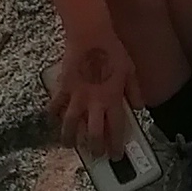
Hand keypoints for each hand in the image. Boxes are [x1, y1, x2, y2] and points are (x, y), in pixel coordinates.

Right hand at [49, 33, 137, 159]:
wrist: (90, 35)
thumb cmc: (112, 50)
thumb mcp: (130, 70)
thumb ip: (135, 91)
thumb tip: (139, 106)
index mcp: (112, 100)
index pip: (115, 130)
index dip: (116, 146)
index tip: (116, 155)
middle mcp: (94, 103)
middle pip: (93, 134)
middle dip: (95, 148)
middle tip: (96, 154)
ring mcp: (76, 97)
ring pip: (70, 125)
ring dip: (70, 138)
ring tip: (70, 144)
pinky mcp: (63, 88)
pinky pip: (55, 105)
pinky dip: (53, 114)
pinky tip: (53, 119)